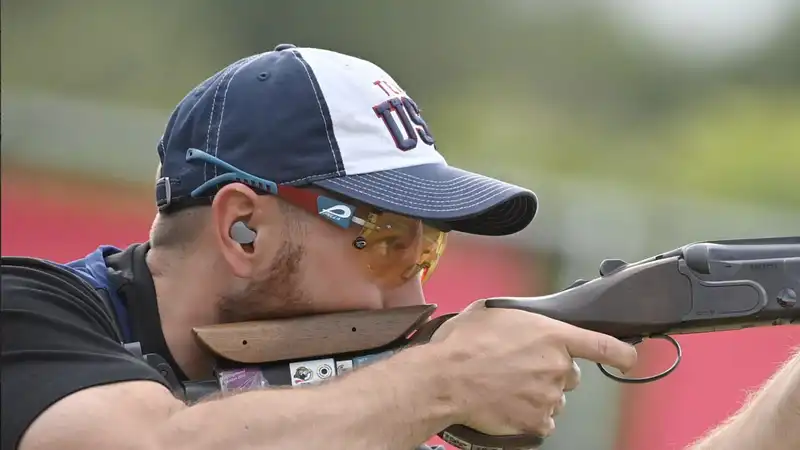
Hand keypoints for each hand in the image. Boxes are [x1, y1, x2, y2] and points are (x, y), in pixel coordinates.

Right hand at [430, 299, 636, 437]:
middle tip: (521, 368)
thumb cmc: (463, 343)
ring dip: (538, 393)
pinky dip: (529, 416)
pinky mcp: (535, 422)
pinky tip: (506, 404)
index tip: (629, 358)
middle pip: (570, 375)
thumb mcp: (491, 312)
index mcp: (552, 335)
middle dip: (552, 372)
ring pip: (554, 398)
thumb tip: (524, 320)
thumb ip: (520, 316)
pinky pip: (542, 421)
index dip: (622, 353)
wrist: (445, 379)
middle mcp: (557, 367)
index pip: (603, 345)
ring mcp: (549, 398)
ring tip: (506, 386)